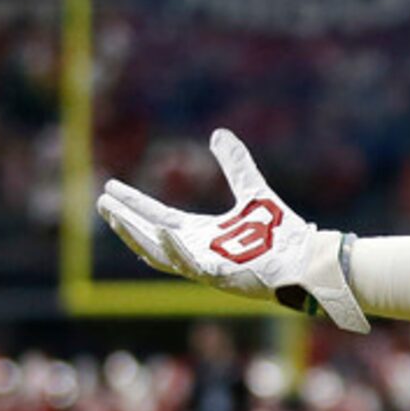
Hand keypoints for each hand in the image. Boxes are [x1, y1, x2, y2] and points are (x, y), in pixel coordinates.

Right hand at [96, 131, 368, 330]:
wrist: (308, 258)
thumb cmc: (282, 233)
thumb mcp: (253, 190)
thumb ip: (235, 165)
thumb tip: (218, 133)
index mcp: (201, 235)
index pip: (157, 217)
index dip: (133, 204)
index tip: (109, 189)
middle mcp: (198, 252)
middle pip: (149, 236)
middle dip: (124, 220)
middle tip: (101, 201)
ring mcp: (207, 267)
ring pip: (160, 255)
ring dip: (136, 235)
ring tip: (115, 215)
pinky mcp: (221, 277)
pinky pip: (191, 265)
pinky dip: (174, 249)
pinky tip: (160, 230)